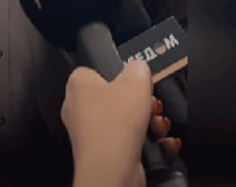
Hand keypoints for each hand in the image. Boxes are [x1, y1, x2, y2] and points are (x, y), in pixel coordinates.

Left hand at [62, 59, 164, 186]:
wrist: (112, 168)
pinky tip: (157, 142)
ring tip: (155, 124)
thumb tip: (140, 68)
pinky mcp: (104, 154)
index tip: (137, 79)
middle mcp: (79, 109)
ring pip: (126, 121)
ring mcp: (90, 134)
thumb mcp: (136, 79)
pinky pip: (130, 142)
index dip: (121, 74)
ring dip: (147, 122)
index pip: (98, 70)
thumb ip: (138, 67)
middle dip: (140, 102)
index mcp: (78, 84)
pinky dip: (147, 142)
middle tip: (149, 102)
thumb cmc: (113, 125)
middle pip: (117, 97)